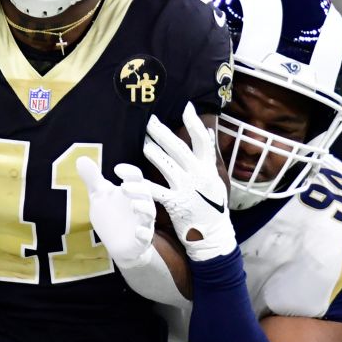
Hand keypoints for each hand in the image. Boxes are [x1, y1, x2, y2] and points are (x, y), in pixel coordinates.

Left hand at [76, 157, 157, 267]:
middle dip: (137, 189)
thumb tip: (81, 158)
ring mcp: (143, 222)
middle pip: (145, 193)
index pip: (136, 177)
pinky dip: (144, 233)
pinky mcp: (141, 239)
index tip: (117, 169)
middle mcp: (141, 204)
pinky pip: (147, 236)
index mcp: (132, 191)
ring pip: (150, 212)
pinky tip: (137, 231)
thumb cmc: (112, 215)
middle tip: (124, 187)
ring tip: (133, 205)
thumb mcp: (99, 196)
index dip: (129, 171)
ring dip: (144, 207)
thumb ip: (92, 178)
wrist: (117, 244)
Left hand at [142, 102, 236, 261]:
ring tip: (141, 143)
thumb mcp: (215, 179)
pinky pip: (156, 192)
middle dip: (163, 133)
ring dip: (152, 153)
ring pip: (166, 166)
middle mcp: (198, 175)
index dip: (194, 124)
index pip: (202, 141)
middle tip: (149, 119)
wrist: (213, 234)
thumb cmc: (213, 205)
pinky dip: (141, 187)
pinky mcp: (175, 203)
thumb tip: (207, 131)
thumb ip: (208, 156)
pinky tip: (126, 182)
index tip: (186, 107)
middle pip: (178, 149)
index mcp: (207, 168)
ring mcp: (186, 189)